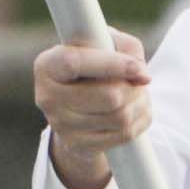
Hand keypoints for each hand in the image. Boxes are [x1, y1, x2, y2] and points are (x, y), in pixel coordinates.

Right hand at [34, 32, 148, 188]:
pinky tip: (135, 112)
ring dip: (140, 104)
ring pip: (120, 117)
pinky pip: (123, 135)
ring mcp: (60, 125)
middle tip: (140, 81)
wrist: (78, 103)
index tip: (139, 69)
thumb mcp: (106, 43)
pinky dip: (138, 121)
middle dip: (133, 88)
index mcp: (48, 65)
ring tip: (139, 95)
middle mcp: (48, 96)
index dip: (112, 65)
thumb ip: (126, 48)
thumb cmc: (95, 64)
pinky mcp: (77, 145)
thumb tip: (141, 75)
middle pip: (108, 96)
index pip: (75, 63)